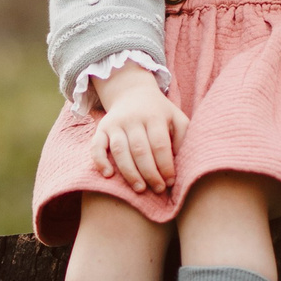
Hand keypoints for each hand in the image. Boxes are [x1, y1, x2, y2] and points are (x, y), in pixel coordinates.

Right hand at [89, 66, 187, 193]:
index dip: (165, 166)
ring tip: (140, 188)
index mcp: (154, 116)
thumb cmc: (158, 111)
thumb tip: (178, 161)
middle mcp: (133, 119)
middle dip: (150, 173)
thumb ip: (183, 136)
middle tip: (158, 189)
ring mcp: (115, 124)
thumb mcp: (176, 117)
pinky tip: (108, 175)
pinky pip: (97, 146)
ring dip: (130, 172)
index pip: (160, 145)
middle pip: (140, 150)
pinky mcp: (102, 128)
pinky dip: (100, 161)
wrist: (132, 92)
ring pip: (120, 151)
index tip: (171, 181)